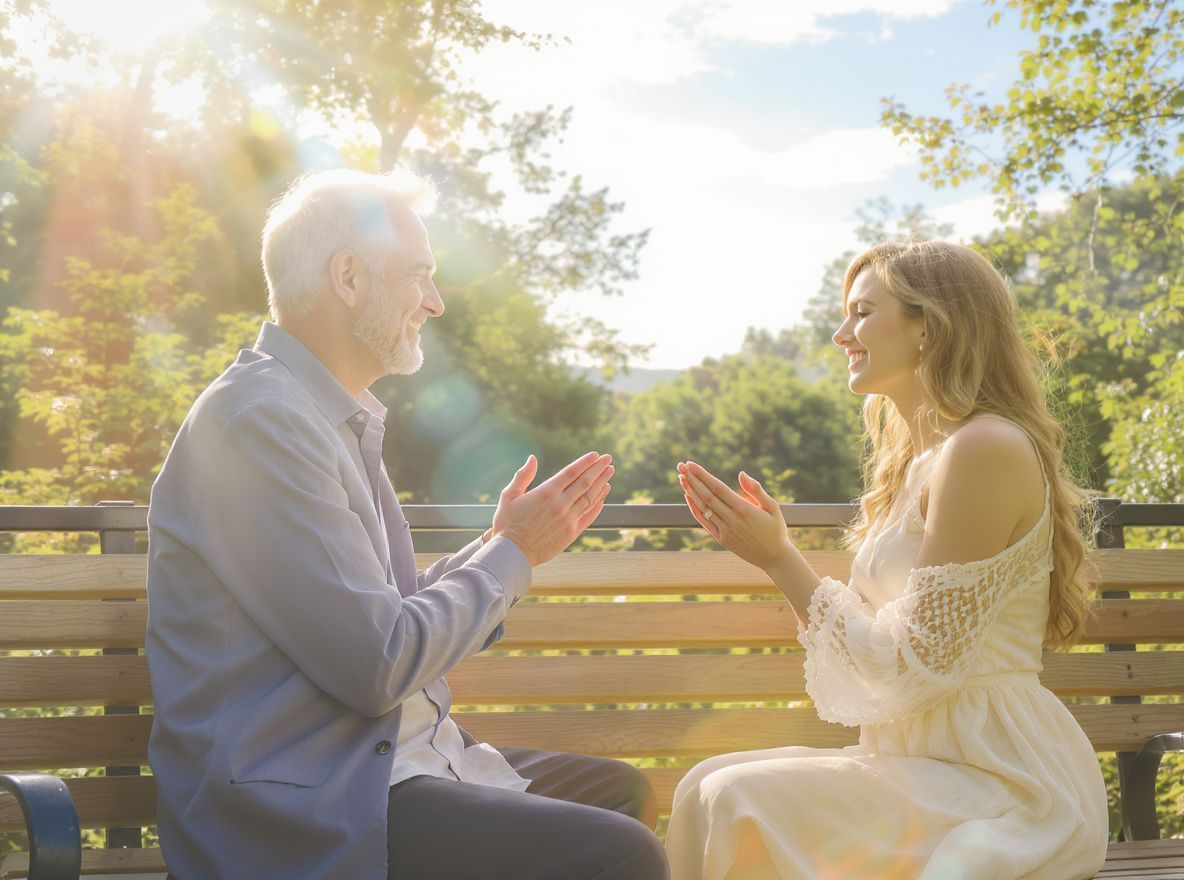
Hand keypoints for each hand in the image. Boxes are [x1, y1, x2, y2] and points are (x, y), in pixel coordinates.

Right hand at [492, 452, 612, 565]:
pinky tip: (603, 497)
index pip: (571, 472)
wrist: (512, 553)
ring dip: (601, 484)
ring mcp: (568, 519)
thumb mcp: (509, 496)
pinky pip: (589, 516)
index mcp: (546, 492)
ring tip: (609, 473)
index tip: (595, 455)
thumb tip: (532, 458)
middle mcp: (560, 504)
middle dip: (598, 469)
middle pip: (585, 482)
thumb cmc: (507, 524)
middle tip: (608, 459)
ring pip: (590, 497)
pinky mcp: (571, 533)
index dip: (585, 462)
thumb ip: (522, 476)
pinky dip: (597, 505)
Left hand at [678, 461, 791, 570]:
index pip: (718, 488)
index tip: (691, 464)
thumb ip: (756, 490)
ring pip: (703, 508)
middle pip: (706, 496)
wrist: (774, 558)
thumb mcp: (773, 507)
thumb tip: (741, 474)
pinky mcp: (721, 539)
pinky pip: (704, 521)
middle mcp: (732, 520)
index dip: (703, 475)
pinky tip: (688, 496)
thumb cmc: (775, 529)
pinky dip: (694, 508)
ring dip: (691, 492)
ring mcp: (725, 531)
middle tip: (681, 466)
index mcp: (744, 509)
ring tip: (681, 477)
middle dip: (693, 479)